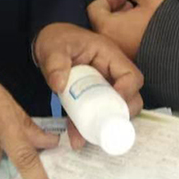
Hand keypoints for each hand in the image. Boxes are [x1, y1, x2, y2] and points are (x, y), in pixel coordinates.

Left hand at [33, 21, 143, 148]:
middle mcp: (112, 73)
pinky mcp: (92, 99)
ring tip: (84, 137)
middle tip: (103, 127)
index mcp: (109, 55)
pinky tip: (75, 138)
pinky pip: (96, 115)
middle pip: (131, 97)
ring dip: (103, 126)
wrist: (48, 44)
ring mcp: (104, 87)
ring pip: (114, 110)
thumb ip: (56, 63)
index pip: (131, 75)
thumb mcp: (54, 47)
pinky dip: (88, 127)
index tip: (113, 105)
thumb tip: (59, 85)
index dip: (128, 92)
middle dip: (120, 115)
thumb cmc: (57, 40)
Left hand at [88, 0, 169, 60]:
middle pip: (102, 24)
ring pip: (113, 37)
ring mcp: (121, 58)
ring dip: (122, 26)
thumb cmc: (165, 21)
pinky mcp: (133, 66)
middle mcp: (110, 45)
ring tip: (142, 21)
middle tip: (134, 8)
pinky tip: (145, 36)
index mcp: (108, 27)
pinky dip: (128, 39)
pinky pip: (123, 49)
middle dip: (116, 12)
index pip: (95, 8)